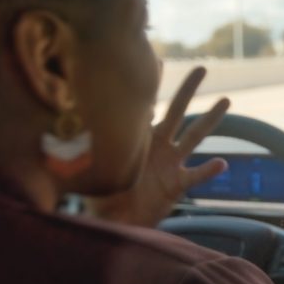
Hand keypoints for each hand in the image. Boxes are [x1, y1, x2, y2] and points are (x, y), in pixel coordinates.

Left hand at [89, 67, 228, 226]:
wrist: (118, 223)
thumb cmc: (102, 199)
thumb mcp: (90, 173)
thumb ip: (81, 157)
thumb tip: (58, 140)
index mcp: (137, 140)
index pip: (144, 107)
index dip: (151, 86)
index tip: (158, 60)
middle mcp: (158, 146)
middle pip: (177, 111)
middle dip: (188, 90)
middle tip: (202, 68)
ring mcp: (171, 163)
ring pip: (194, 136)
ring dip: (210, 119)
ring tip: (225, 101)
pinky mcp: (178, 184)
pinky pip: (196, 175)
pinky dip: (208, 170)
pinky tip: (221, 163)